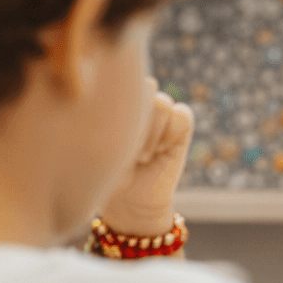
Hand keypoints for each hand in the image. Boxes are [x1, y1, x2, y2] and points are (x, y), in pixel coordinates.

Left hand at [101, 80, 193, 235]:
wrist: (130, 201)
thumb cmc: (106, 172)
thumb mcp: (100, 142)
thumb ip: (107, 113)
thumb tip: (120, 89)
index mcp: (115, 99)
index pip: (119, 81)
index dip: (117, 112)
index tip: (109, 140)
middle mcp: (140, 102)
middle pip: (143, 88)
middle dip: (135, 122)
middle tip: (127, 150)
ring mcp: (161, 114)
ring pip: (162, 102)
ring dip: (152, 131)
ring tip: (143, 156)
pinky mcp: (181, 128)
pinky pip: (182, 115)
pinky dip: (171, 133)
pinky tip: (162, 152)